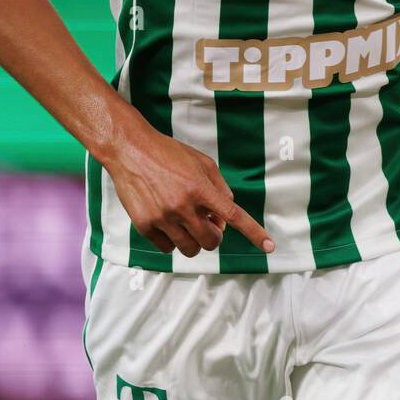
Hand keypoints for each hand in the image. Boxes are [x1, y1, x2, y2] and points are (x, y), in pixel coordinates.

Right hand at [103, 115, 274, 258]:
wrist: (130, 149)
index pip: (234, 217)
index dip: (254, 233)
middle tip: (207, 223)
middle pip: (212, 242)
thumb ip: (219, 188)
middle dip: (214, 236)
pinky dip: (172, 241)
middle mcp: (183, 206)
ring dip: (194, 240)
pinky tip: (168, 223)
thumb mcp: (202, 162)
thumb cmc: (168, 153)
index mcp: (200, 188)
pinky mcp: (145, 226)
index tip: (269, 247)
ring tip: (187, 223)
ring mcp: (163, 218)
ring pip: (190, 249)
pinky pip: (167, 248)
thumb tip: (224, 218)